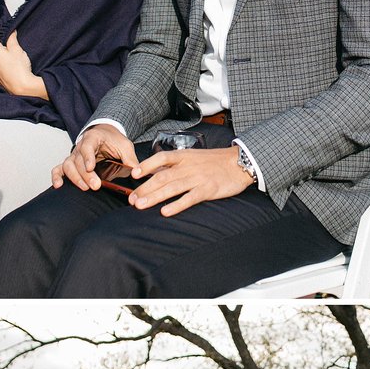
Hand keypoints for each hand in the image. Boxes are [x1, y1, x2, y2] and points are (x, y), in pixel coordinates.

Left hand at [0, 31, 46, 97]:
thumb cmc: (18, 68)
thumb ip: (11, 37)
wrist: (21, 88)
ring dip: (1, 54)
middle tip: (12, 46)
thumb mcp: (17, 48)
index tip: (7, 33)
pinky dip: (0, 62)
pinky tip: (10, 65)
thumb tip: (10, 32)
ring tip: (12, 57)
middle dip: (1, 43)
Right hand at [54, 122, 137, 191]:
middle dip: (86, 175)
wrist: (105, 134)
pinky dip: (56, 176)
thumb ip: (130, 159)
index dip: (88, 157)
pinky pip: (58, 169)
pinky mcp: (70, 164)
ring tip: (84, 188)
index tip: (91, 167)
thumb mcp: (125, 146)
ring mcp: (74, 155)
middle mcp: (80, 146)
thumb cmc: (114, 140)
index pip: (87, 146)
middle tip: (95, 186)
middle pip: (78, 160)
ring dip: (75, 178)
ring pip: (68, 165)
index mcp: (93, 138)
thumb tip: (137, 173)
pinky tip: (58, 186)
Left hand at [127, 145, 252, 213]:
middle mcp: (188, 166)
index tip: (134, 174)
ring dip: (154, 197)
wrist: (238, 163)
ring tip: (140, 206)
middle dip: (145, 188)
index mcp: (184, 156)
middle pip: (162, 177)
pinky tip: (166, 212)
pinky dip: (177, 205)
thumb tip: (156, 172)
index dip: (146, 166)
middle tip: (131, 199)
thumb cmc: (214, 161)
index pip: (161, 158)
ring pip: (172, 188)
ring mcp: (197, 178)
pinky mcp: (207, 190)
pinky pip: (189, 198)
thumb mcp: (194, 157)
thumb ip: (176, 164)